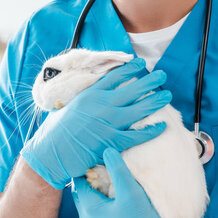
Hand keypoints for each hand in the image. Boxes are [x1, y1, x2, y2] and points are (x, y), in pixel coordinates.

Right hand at [20, 57, 171, 188]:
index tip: (140, 63)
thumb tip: (95, 94)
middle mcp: (101, 106)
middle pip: (131, 90)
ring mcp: (107, 124)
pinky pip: (136, 135)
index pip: (114, 77)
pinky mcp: (111, 142)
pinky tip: (162, 125)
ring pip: (138, 110)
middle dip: (149, 81)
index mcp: (90, 95)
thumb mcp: (67, 106)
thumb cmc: (55, 132)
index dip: (130, 69)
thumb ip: (84, 99)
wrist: (49, 154)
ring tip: (167, 95)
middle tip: (162, 75)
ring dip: (155, 101)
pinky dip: (150, 131)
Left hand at [71, 147, 177, 217]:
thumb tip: (107, 150)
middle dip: (89, 182)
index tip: (94, 160)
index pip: (79, 182)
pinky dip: (99, 208)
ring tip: (107, 185)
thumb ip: (117, 169)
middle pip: (81, 195)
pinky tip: (112, 203)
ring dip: (95, 196)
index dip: (86, 170)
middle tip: (100, 170)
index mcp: (89, 210)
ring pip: (87, 207)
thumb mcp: (130, 190)